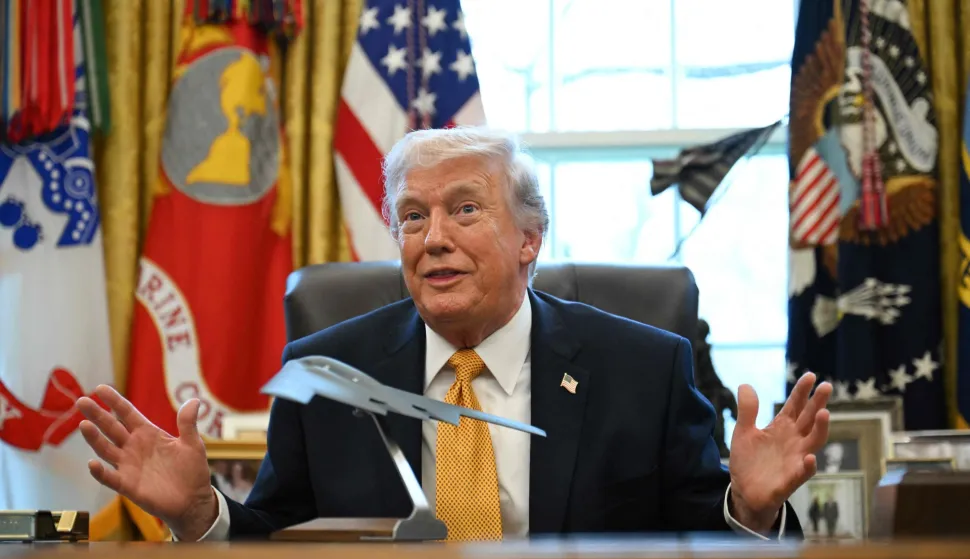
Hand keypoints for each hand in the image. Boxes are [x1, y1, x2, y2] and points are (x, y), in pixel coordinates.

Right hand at [76, 385, 216, 540]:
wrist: (193, 500)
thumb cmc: (192, 470)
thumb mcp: (192, 444)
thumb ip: (188, 423)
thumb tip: (194, 400)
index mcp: (148, 433)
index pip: (127, 413)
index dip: (114, 401)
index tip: (99, 388)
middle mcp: (134, 447)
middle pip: (111, 427)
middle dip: (97, 414)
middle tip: (82, 401)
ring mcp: (128, 466)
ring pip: (106, 449)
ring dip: (94, 438)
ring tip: (84, 425)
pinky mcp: (128, 485)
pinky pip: (110, 478)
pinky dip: (100, 472)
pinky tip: (92, 464)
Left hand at [728, 372, 830, 531]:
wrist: (744, 492)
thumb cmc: (748, 461)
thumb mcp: (743, 432)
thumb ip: (747, 410)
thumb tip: (746, 384)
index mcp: (782, 428)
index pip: (795, 406)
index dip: (802, 391)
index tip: (810, 376)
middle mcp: (793, 441)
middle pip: (808, 419)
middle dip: (818, 403)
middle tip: (826, 386)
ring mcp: (795, 459)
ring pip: (813, 442)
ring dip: (820, 429)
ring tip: (824, 414)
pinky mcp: (790, 479)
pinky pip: (802, 472)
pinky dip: (808, 466)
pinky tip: (810, 457)